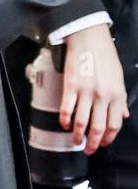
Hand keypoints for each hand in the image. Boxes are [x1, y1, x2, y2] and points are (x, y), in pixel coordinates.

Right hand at [60, 24, 130, 153]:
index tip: (103, 143)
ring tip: (75, 141)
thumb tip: (123, 115)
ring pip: (82, 121)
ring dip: (77, 135)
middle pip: (98, 127)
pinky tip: (64, 124)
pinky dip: (65, 119)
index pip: (114, 124)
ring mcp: (86, 92)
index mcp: (116, 95)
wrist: (89, 38)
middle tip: (88, 149)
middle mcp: (102, 96)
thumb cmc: (105, 56)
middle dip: (93, 143)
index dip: (109, 138)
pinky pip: (67, 108)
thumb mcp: (119, 79)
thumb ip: (121, 99)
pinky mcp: (71, 86)